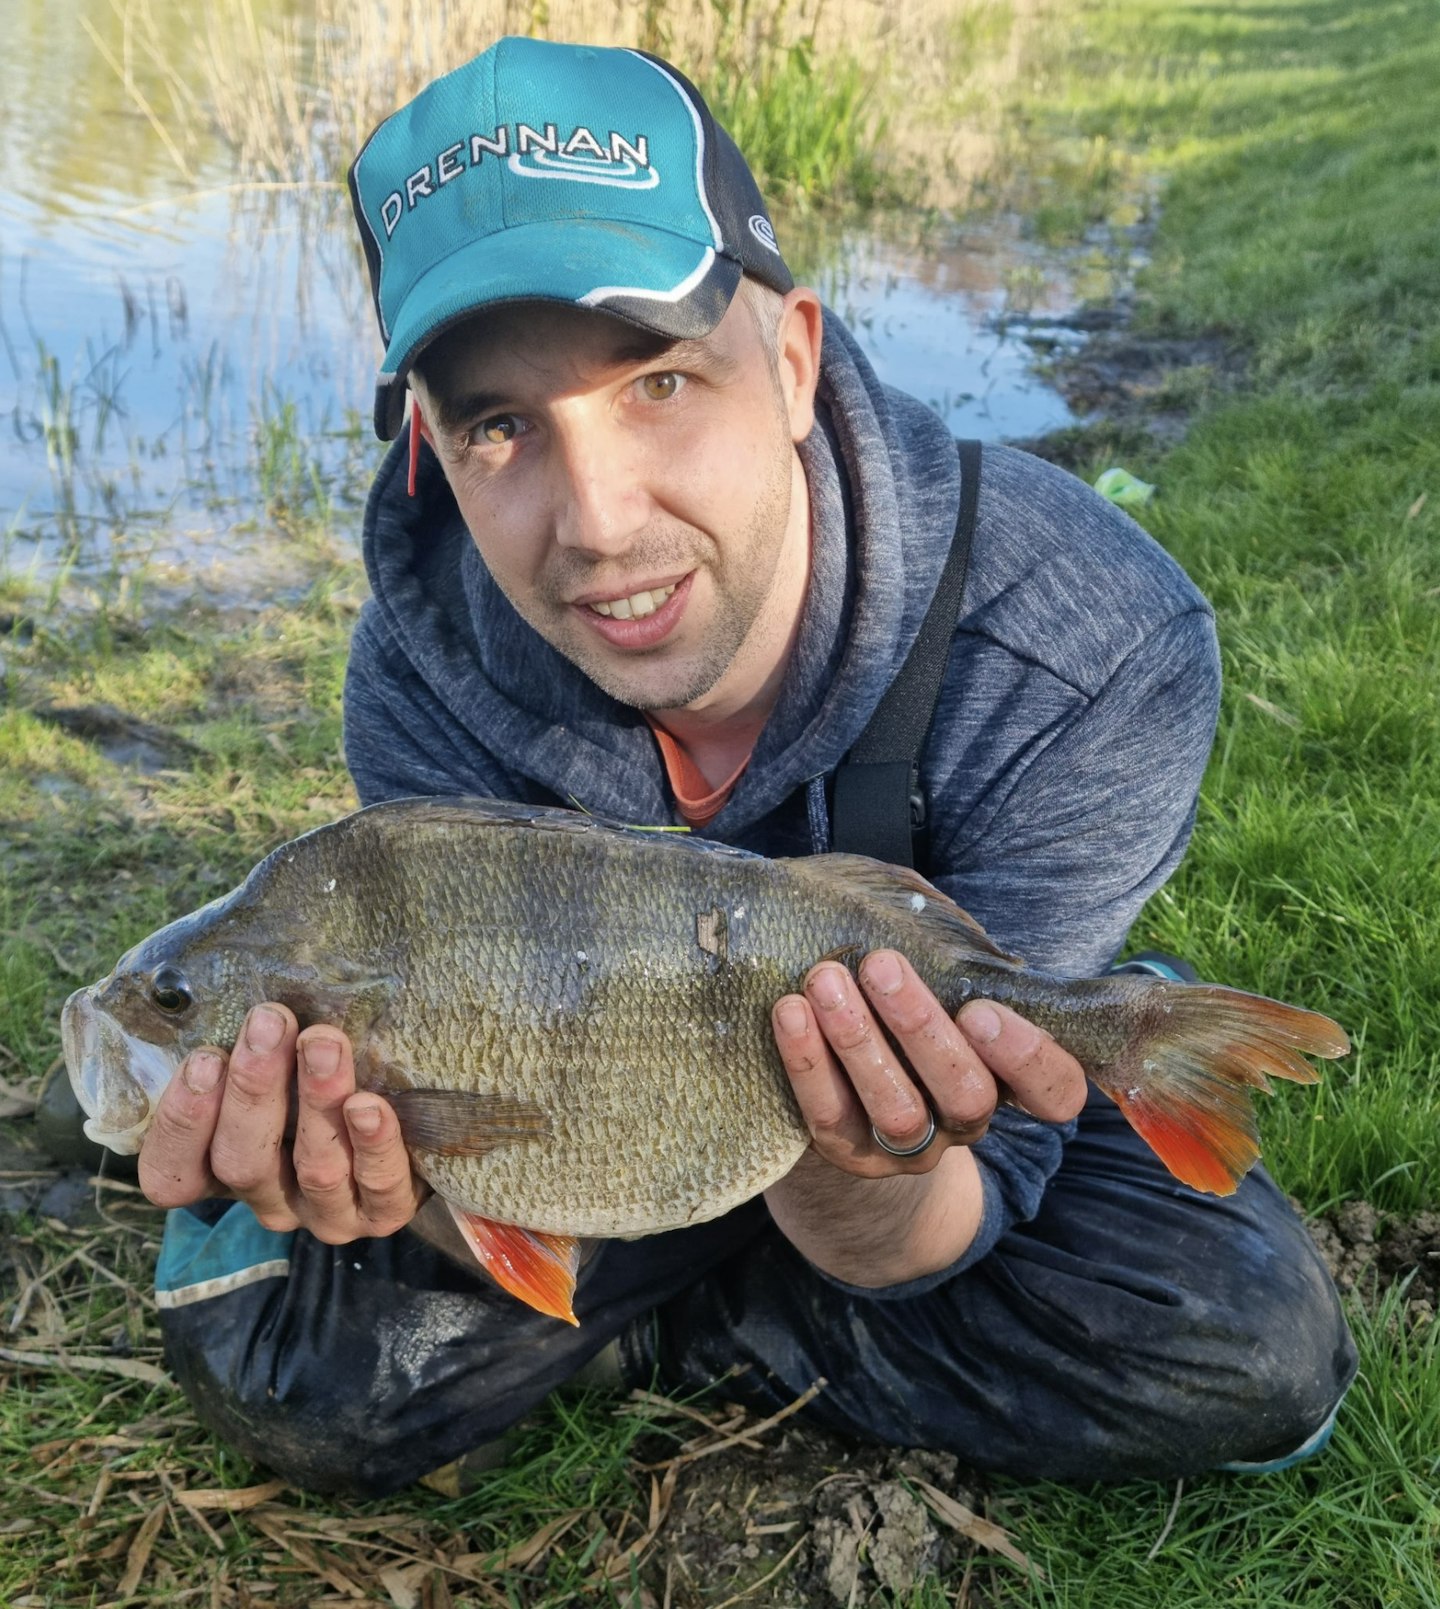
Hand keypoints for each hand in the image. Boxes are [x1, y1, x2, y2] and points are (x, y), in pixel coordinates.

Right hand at [138, 1003, 425, 1242]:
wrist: (413, 1127)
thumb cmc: (316, 1076)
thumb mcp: (273, 1062)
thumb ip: (248, 1043)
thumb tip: (242, 996)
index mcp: (222, 1170)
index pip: (172, 1174)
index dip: (182, 1123)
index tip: (204, 1057)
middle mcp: (268, 1197)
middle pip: (241, 1163)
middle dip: (253, 1089)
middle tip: (269, 1022)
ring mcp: (325, 1214)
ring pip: (314, 1170)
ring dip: (316, 1102)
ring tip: (324, 1043)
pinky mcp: (383, 1214)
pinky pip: (379, 1187)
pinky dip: (374, 1145)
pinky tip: (371, 1106)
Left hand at [771, 950, 1087, 1178]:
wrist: (848, 1094)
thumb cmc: (900, 1011)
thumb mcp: (935, 981)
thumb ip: (944, 952)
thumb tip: (914, 907)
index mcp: (1005, 1077)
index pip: (1054, 1091)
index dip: (1026, 1056)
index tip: (978, 1006)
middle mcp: (967, 1120)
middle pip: (967, 1094)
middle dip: (922, 1027)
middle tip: (881, 963)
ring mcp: (910, 1147)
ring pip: (898, 1111)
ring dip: (859, 1041)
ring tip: (825, 979)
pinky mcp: (851, 1153)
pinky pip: (831, 1116)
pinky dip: (808, 1062)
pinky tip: (789, 1012)